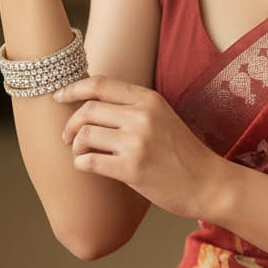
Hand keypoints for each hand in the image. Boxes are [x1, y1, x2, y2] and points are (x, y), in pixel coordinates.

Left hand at [56, 75, 227, 220]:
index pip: (100, 84)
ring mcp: (137, 142)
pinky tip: (89, 167)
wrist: (208, 183)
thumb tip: (92, 102)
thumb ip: (134, 107)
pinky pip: (89, 161)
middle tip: (68, 138)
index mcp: (149, 99)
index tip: (59, 97)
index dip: (74, 88)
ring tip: (83, 154)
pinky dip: (81, 164)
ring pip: (85, 135)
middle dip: (70, 125)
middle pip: (87, 110)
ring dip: (76, 146)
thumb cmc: (182, 153)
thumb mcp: (163, 117)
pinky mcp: (132, 169)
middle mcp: (142, 116)